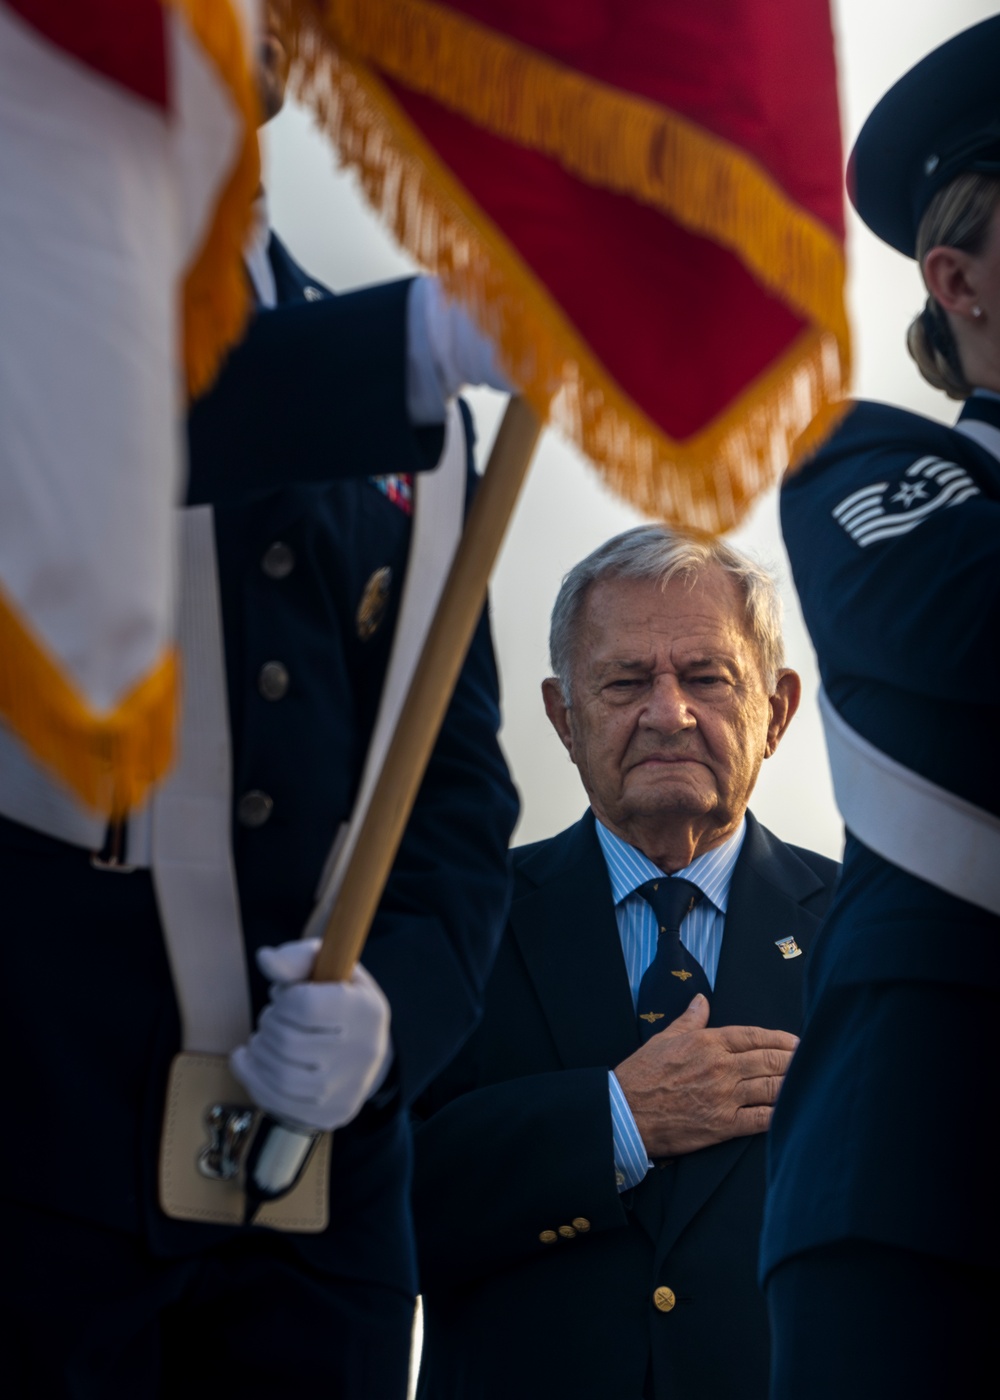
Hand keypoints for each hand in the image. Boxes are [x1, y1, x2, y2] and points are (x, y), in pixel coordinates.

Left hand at [230, 939, 391, 1132]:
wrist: (368, 1048)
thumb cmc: (339, 998)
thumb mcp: (328, 967)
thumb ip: (297, 957)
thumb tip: (265, 959)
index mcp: (366, 1010)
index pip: (303, 1005)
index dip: (281, 1000)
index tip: (284, 997)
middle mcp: (363, 1053)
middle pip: (287, 1043)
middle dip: (267, 1026)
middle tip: (271, 1019)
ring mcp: (348, 1089)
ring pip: (280, 1078)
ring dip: (258, 1054)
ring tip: (262, 1040)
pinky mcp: (332, 1115)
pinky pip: (278, 1104)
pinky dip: (252, 1080)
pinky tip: (249, 1061)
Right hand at [613, 994, 797, 1157]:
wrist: (625, 1111)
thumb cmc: (642, 1074)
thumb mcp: (665, 1038)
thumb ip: (690, 1019)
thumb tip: (702, 1000)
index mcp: (708, 1042)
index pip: (754, 1036)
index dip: (781, 1039)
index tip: (797, 1042)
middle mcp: (721, 1067)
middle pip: (770, 1060)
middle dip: (794, 1060)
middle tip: (812, 1061)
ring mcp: (724, 1097)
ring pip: (771, 1087)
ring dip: (793, 1084)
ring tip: (810, 1083)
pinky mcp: (723, 1125)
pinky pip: (761, 1119)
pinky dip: (781, 1115)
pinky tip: (794, 1112)